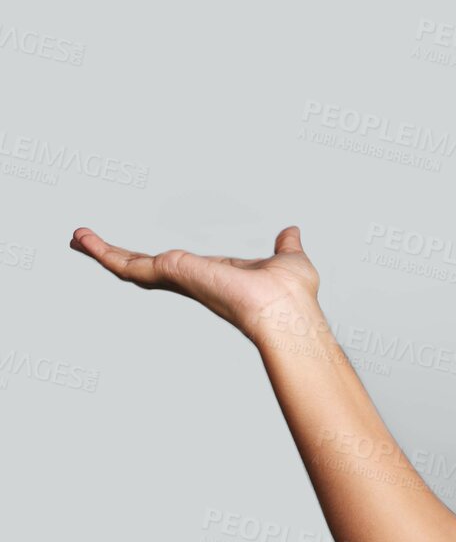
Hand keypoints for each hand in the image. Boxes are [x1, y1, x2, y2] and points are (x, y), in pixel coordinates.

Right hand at [69, 225, 320, 341]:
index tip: (136, 254)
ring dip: (101, 252)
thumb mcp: (287, 259)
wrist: (286, 308)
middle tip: (87, 242)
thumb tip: (291, 233)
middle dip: (116, 257)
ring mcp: (178, 279)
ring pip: (130, 267)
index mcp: (212, 277)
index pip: (175, 269)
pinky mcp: (171, 273)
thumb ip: (285, 246)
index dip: (154, 261)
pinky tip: (85, 241)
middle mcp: (191, 281)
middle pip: (144, 269)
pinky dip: (104, 253)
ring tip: (77, 238)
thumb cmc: (292, 294)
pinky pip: (130, 265)